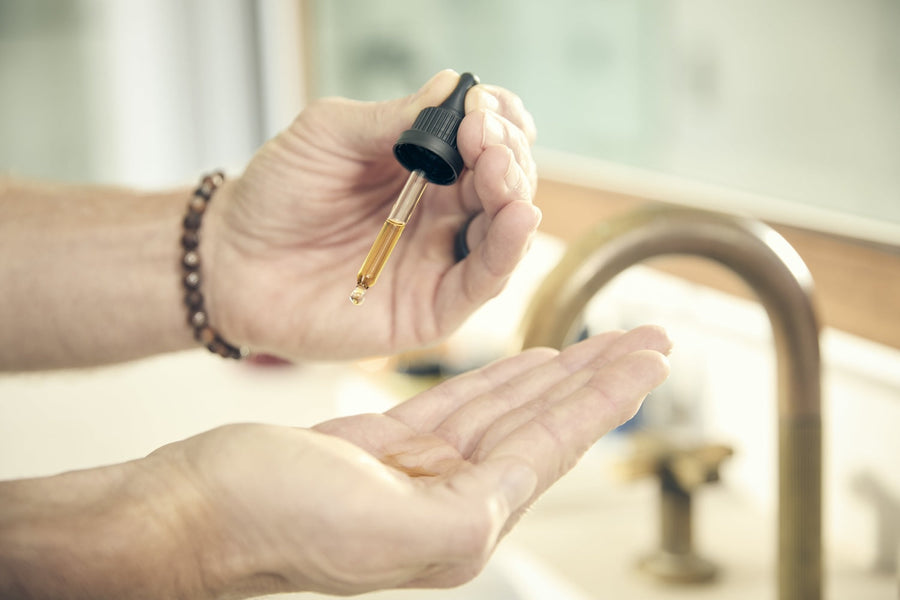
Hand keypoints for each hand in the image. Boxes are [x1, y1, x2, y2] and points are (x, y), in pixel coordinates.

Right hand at [154, 326, 669, 596]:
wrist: (195, 509)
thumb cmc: (268, 522)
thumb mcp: (377, 528)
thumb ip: (457, 519)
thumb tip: (506, 496)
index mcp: (460, 526)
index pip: (552, 446)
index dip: (606, 398)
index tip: (649, 358)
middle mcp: (451, 503)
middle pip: (543, 425)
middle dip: (599, 378)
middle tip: (652, 337)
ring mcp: (421, 473)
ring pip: (509, 411)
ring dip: (559, 374)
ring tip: (603, 343)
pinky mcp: (389, 446)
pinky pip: (462, 405)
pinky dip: (501, 381)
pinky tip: (530, 363)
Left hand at [202, 70, 538, 359]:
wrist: (230, 263)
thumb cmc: (276, 194)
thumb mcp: (329, 134)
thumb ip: (392, 119)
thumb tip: (455, 87)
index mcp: (423, 168)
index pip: (483, 141)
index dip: (494, 123)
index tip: (480, 110)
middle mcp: (441, 213)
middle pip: (503, 183)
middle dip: (506, 156)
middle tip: (486, 139)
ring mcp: (438, 261)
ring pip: (503, 232)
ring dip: (514, 196)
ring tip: (500, 170)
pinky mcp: (430, 309)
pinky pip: (482, 283)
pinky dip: (506, 251)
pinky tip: (517, 217)